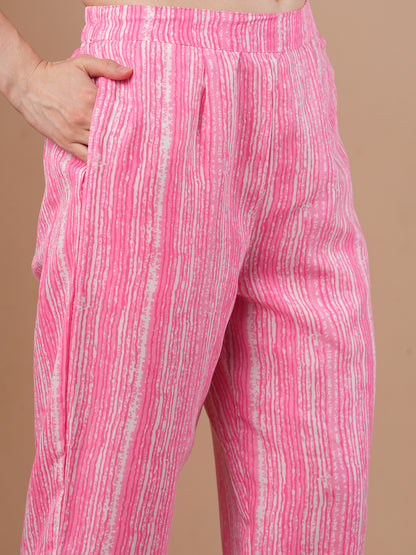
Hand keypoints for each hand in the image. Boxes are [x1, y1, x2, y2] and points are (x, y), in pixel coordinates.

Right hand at [15, 54, 132, 161]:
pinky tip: (108, 163)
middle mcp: (84, 118)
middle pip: (112, 134)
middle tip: (140, 145)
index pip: (119, 114)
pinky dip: (97, 161)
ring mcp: (74, 133)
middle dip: (126, 139)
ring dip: (113, 152)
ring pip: (100, 148)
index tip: (142, 125)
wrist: (27, 84)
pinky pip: (86, 157)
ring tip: (127, 156)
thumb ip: (107, 67)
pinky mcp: (65, 142)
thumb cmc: (57, 74)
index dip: (132, 121)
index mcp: (91, 99)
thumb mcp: (83, 63)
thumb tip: (129, 72)